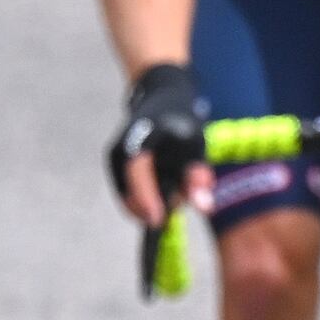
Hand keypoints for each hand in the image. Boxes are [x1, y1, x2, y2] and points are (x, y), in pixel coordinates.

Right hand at [108, 61, 206, 226]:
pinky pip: (128, 192)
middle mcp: (119, 150)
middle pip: (131, 192)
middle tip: (180, 201)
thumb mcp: (197, 148)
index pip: (138, 172)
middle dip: (155, 204)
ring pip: (129, 196)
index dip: (146, 198)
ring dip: (152, 201)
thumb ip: (198, 177)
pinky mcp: (113, 167)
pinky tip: (164, 186)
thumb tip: (205, 208)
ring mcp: (113, 159)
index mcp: (140, 140)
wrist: (161, 99)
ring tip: (175, 188)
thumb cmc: (182, 123)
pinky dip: (145, 195)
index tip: (158, 220)